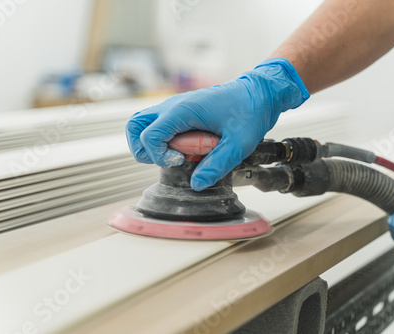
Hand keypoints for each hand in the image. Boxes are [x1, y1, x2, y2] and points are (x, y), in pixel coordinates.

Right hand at [125, 58, 308, 190]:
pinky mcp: (181, 111)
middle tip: (167, 159)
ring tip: (174, 155)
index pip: (149, 135)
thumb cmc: (250, 111)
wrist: (259, 93)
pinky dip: (162, 138)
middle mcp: (173, 105)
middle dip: (143, 149)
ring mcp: (175, 106)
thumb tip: (197, 184)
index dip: (159, 155)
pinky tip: (186, 148)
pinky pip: (158, 124)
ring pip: (142, 123)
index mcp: (182, 110)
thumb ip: (217, 165)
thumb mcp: (238, 144)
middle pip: (134, 125)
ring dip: (149, 143)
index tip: (181, 161)